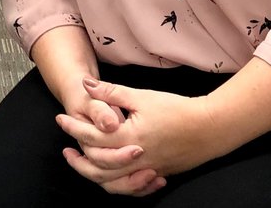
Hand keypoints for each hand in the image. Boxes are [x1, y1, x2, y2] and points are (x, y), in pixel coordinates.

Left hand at [60, 78, 216, 189]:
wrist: (210, 128)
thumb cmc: (176, 109)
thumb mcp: (141, 96)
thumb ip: (111, 93)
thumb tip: (86, 84)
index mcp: (128, 137)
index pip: (91, 137)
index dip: (73, 127)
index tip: (60, 119)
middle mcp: (135, 159)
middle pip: (97, 166)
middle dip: (78, 158)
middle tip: (65, 149)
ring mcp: (146, 170)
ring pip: (112, 183)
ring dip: (93, 175)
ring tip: (83, 163)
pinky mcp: (157, 174)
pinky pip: (130, 187)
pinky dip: (116, 184)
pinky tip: (110, 175)